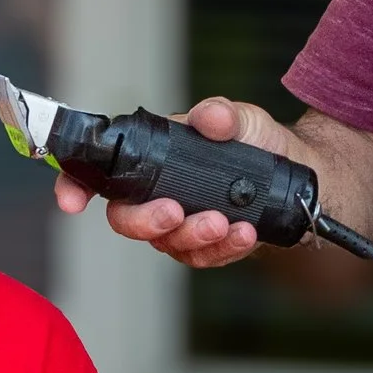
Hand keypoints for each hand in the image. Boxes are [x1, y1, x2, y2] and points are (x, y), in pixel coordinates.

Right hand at [52, 94, 305, 269]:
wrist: (300, 175)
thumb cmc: (258, 143)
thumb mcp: (242, 119)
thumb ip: (222, 114)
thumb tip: (209, 118)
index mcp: (151, 161)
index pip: (100, 175)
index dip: (75, 187)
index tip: (71, 202)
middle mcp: (157, 195)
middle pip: (125, 220)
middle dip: (145, 222)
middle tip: (175, 211)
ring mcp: (180, 226)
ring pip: (166, 244)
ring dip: (193, 237)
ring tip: (225, 223)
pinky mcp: (208, 248)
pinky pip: (204, 259)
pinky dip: (224, 248)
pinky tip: (245, 232)